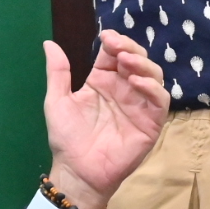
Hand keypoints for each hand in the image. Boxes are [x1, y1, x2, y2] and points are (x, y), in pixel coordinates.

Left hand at [44, 30, 169, 208]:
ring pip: (153, 76)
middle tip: (117, 47)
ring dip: (143, 64)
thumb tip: (49, 43)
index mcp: (103, 81)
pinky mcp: (150, 123)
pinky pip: (160, 101)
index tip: (105, 36)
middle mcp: (124, 89)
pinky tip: (136, 82)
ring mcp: (139, 105)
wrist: (76, 172)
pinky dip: (152, 88)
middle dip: (130, 48)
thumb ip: (57, 72)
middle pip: (138, 60)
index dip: (115, 42)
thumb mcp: (57, 101)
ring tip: (126, 62)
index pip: (115, 54)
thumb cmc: (67, 138)